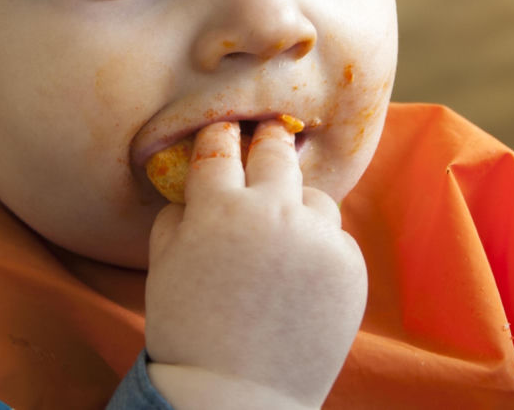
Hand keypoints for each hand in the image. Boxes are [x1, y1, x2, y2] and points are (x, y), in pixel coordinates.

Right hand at [144, 119, 366, 409]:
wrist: (234, 396)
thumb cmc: (188, 329)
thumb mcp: (164, 262)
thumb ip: (179, 213)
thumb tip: (197, 186)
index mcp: (219, 207)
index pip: (220, 147)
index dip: (219, 135)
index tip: (222, 130)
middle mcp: (272, 212)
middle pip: (276, 152)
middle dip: (268, 140)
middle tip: (267, 134)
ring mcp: (316, 240)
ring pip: (314, 196)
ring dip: (298, 203)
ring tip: (283, 230)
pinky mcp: (349, 268)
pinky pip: (335, 240)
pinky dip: (319, 248)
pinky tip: (300, 275)